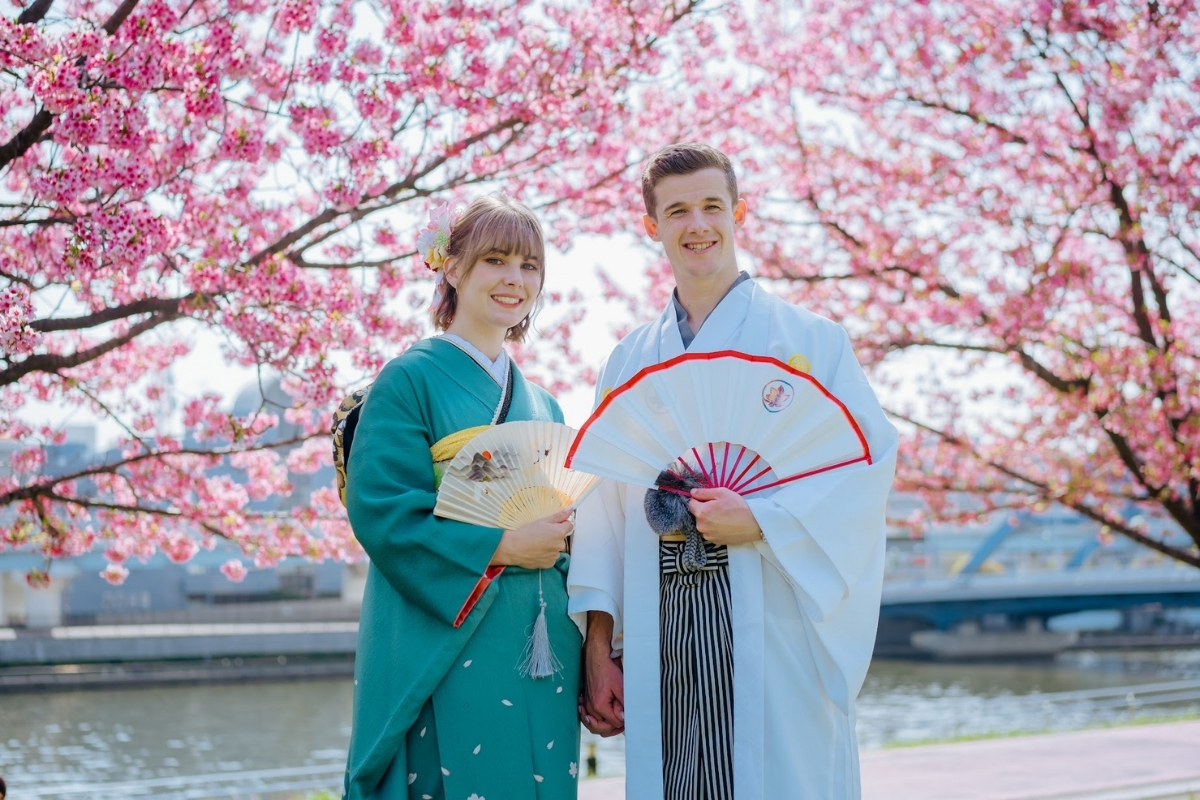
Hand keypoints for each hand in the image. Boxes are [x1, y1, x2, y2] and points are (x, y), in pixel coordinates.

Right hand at [490, 509, 571, 568]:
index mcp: (560, 533)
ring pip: (556, 548)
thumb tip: (571, 509)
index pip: (569, 526)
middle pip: (562, 538)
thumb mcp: (543, 521)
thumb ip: (559, 516)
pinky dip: (546, 555)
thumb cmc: (527, 532)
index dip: (561, 524)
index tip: (552, 526)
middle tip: (541, 535)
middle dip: (555, 536)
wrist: (514, 548)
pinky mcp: (549, 564)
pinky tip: (536, 552)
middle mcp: (560, 545)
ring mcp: (555, 556)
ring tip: (537, 544)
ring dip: (550, 546)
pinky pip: (551, 557)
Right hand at [581, 611, 624, 735]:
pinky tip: (604, 719)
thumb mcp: (620, 686)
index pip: (614, 723)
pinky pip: (590, 718)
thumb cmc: (608, 670)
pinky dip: (597, 721)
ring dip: (605, 726)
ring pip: (595, 726)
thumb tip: (624, 719)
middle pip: (602, 729)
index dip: (623, 722)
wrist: (596, 658)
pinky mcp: (586, 701)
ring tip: (616, 724)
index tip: (629, 716)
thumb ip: (623, 704)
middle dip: (613, 728)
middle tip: (624, 724)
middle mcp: (591, 708)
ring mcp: (587, 705)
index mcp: (600, 706)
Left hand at [688, 487, 762, 545]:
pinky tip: (725, 524)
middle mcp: (701, 526)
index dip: (699, 499)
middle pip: (696, 514)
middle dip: (704, 509)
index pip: (690, 503)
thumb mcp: (722, 493)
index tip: (709, 499)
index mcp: (701, 512)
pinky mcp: (715, 541)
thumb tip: (692, 492)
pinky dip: (714, 528)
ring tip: (723, 516)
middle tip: (719, 507)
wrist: (753, 524)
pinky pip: (709, 532)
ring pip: (703, 524)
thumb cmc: (738, 507)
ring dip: (709, 519)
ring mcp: (708, 535)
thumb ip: (704, 492)